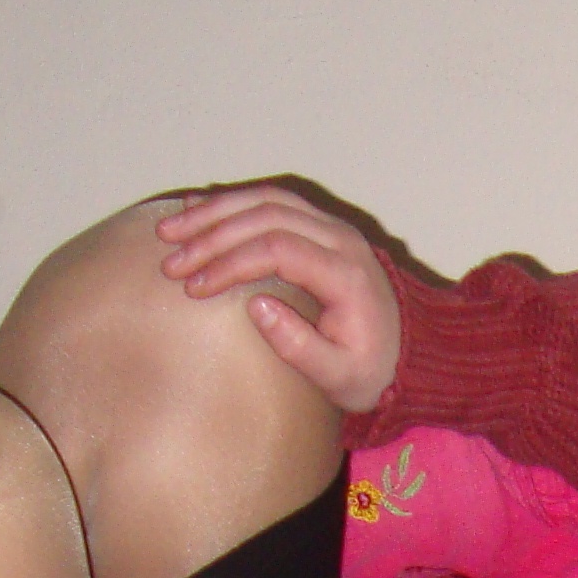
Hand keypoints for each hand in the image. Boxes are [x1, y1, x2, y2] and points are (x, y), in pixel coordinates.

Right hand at [151, 182, 400, 411]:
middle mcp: (340, 239)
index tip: (194, 288)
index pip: (278, 248)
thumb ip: (301, 348)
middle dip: (212, 235)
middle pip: (268, 215)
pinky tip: (194, 214)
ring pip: (266, 200)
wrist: (409, 354)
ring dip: (214, 213)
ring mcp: (331, 228)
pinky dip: (231, 206)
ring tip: (168, 232)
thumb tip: (256, 307)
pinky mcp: (320, 227)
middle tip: (170, 262)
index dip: (231, 263)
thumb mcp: (341, 377)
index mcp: (346, 274)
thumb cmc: (372, 371)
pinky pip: (272, 202)